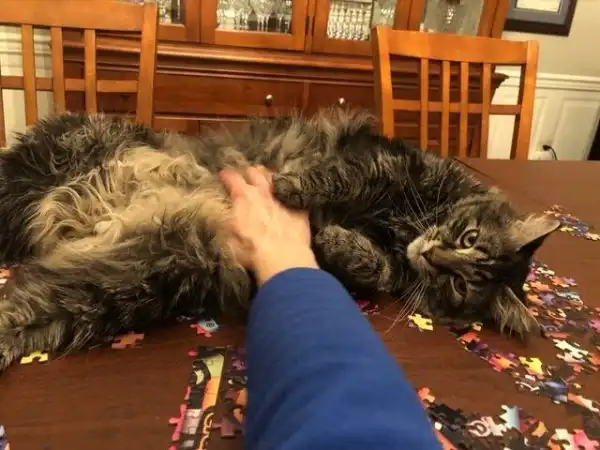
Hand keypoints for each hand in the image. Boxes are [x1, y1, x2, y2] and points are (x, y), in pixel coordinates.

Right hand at [219, 166, 317, 284]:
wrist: (284, 256)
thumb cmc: (253, 250)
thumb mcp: (231, 239)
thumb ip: (225, 224)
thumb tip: (220, 217)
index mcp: (243, 197)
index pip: (232, 179)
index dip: (227, 175)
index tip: (223, 174)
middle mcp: (262, 193)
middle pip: (255, 173)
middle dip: (250, 172)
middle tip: (247, 175)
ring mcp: (282, 197)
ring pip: (274, 178)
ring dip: (268, 176)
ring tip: (266, 177)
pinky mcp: (299, 206)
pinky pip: (293, 190)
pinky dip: (288, 190)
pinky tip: (288, 192)